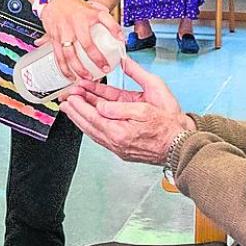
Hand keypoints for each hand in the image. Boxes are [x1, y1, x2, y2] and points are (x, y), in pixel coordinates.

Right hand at [39, 0, 122, 80]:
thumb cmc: (74, 6)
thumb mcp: (92, 8)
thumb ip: (106, 20)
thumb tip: (120, 37)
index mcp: (87, 14)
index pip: (105, 19)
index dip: (114, 29)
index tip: (121, 40)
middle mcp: (75, 23)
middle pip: (86, 44)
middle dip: (96, 58)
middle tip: (105, 69)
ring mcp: (63, 31)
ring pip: (70, 54)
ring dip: (78, 68)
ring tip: (87, 77)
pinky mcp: (53, 38)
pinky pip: (58, 56)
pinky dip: (64, 68)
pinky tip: (69, 76)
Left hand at [60, 56, 194, 164]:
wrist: (181, 145)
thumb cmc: (169, 125)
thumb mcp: (144, 107)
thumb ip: (119, 106)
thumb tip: (101, 105)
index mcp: (120, 132)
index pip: (93, 116)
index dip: (80, 105)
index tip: (71, 95)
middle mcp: (116, 143)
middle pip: (89, 125)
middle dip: (76, 111)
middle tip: (65, 100)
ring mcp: (119, 148)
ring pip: (94, 132)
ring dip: (82, 119)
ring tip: (71, 109)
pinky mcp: (124, 149)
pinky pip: (102, 137)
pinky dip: (92, 126)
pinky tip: (89, 121)